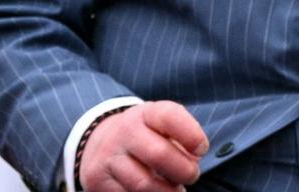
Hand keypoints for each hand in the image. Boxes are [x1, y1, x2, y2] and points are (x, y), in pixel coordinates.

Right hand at [80, 100, 207, 191]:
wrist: (101, 146)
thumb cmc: (146, 140)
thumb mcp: (162, 129)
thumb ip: (182, 140)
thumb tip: (191, 163)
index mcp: (144, 115)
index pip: (169, 116)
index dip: (191, 135)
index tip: (200, 150)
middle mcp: (123, 132)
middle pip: (159, 154)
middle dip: (185, 172)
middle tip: (190, 176)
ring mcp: (108, 157)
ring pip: (144, 184)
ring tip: (172, 190)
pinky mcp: (97, 180)